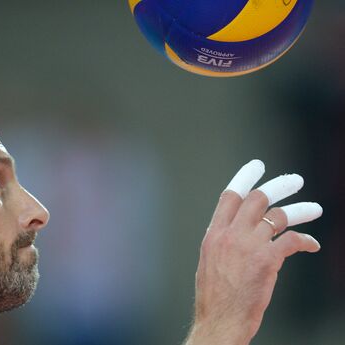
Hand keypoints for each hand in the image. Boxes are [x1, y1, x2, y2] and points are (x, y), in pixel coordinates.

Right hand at [185, 160, 321, 344]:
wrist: (219, 320)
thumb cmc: (215, 297)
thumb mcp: (210, 261)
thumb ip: (224, 242)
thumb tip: (239, 231)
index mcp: (213, 234)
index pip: (230, 196)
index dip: (245, 178)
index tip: (257, 166)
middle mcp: (230, 235)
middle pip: (257, 198)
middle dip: (279, 186)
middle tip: (294, 181)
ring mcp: (248, 246)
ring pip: (279, 215)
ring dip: (301, 210)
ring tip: (315, 208)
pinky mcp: (267, 260)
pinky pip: (292, 241)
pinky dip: (306, 241)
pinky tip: (312, 245)